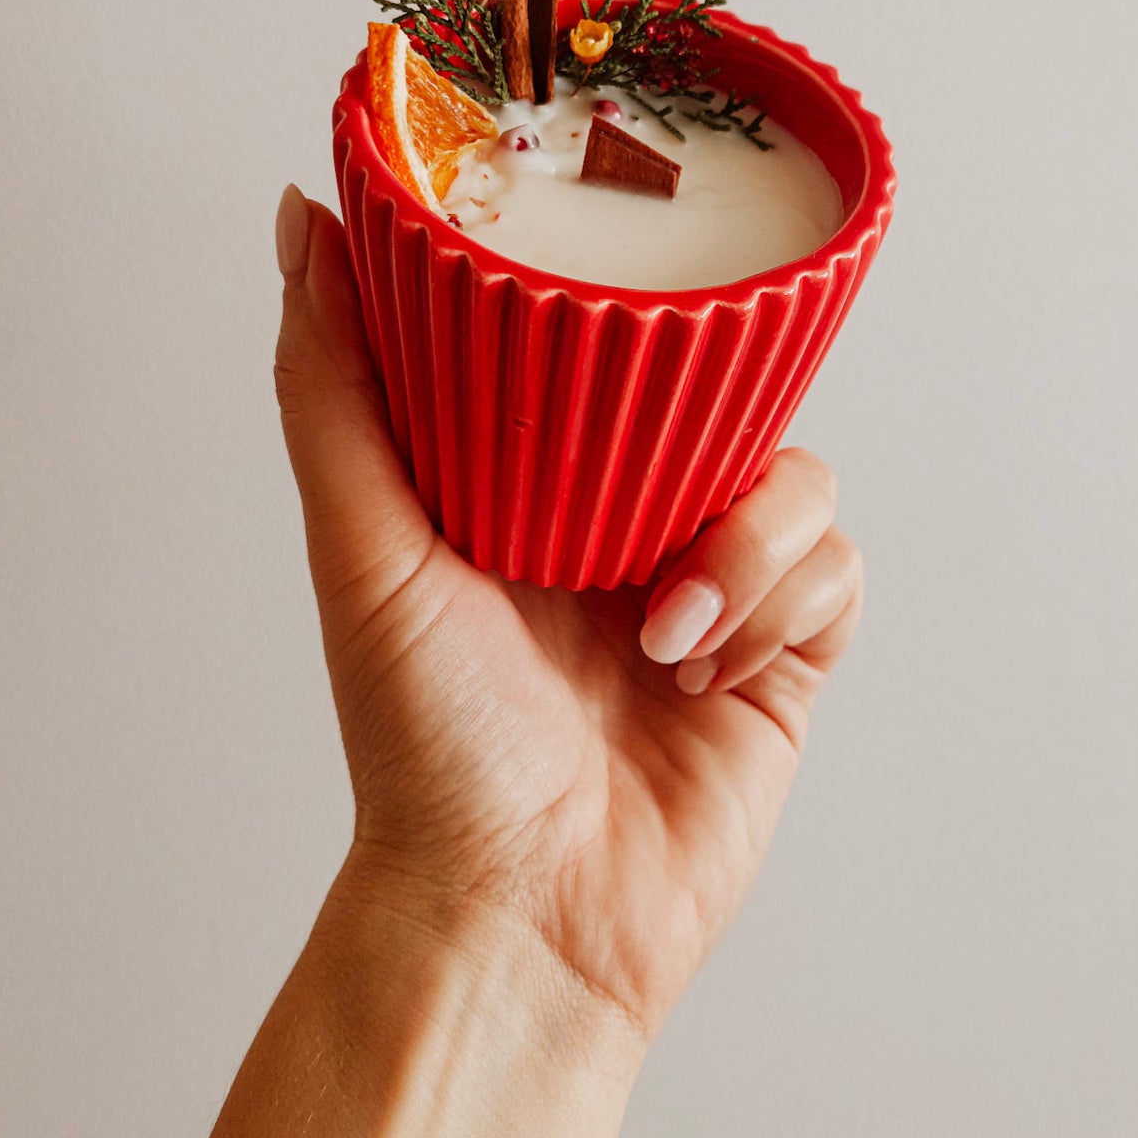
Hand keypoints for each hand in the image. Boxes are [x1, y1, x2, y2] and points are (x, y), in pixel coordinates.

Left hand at [274, 185, 863, 1038]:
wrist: (521, 922)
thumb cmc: (425, 747)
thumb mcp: (363, 545)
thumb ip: (332, 384)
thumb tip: (300, 215)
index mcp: (534, 487)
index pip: (609, 354)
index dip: (629, 314)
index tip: (629, 292)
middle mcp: (627, 527)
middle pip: (720, 401)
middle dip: (705, 427)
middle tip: (658, 469)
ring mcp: (713, 591)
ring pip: (794, 479)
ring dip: (741, 544)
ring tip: (664, 625)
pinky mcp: (784, 657)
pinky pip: (837, 571)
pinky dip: (781, 605)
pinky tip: (706, 667)